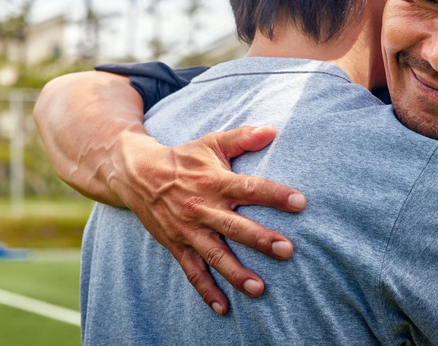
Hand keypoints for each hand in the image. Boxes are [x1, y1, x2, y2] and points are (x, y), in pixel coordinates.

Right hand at [109, 125, 305, 314]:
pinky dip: (206, 290)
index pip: (249, 188)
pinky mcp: (177, 246)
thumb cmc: (185, 158)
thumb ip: (243, 138)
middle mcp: (203, 208)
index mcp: (215, 182)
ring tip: (259, 288)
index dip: (275, 195)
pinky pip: (192, 271)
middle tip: (287, 249)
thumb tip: (273, 129)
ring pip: (215, 254)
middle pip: (235, 226)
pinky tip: (223, 308)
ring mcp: (189, 230)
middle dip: (261, 239)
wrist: (137, 175)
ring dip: (236, 273)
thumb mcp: (212, 143)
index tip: (300, 202)